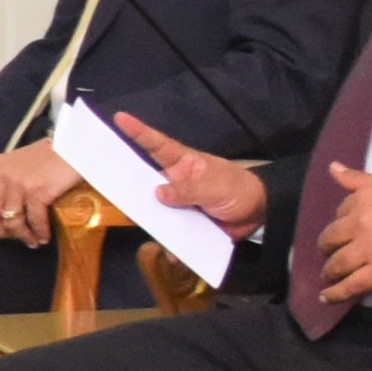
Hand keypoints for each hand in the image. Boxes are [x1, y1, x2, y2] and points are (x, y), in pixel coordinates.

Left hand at [0, 138, 71, 244]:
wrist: (72, 147)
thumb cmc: (45, 158)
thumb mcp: (13, 165)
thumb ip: (0, 184)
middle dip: (0, 232)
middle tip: (13, 237)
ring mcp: (17, 183)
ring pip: (11, 222)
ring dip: (23, 236)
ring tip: (33, 241)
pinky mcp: (37, 191)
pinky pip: (34, 221)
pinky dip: (40, 232)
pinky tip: (44, 236)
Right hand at [111, 112, 266, 237]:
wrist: (260, 214)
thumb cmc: (238, 189)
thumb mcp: (215, 186)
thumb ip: (187, 190)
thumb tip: (157, 193)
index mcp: (183, 163)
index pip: (157, 145)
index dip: (138, 132)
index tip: (120, 118)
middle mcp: (176, 181)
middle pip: (146, 180)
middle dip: (129, 182)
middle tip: (111, 185)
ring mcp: (179, 203)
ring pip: (155, 209)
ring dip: (149, 219)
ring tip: (138, 223)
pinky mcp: (185, 224)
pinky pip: (171, 232)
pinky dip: (170, 244)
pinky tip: (171, 253)